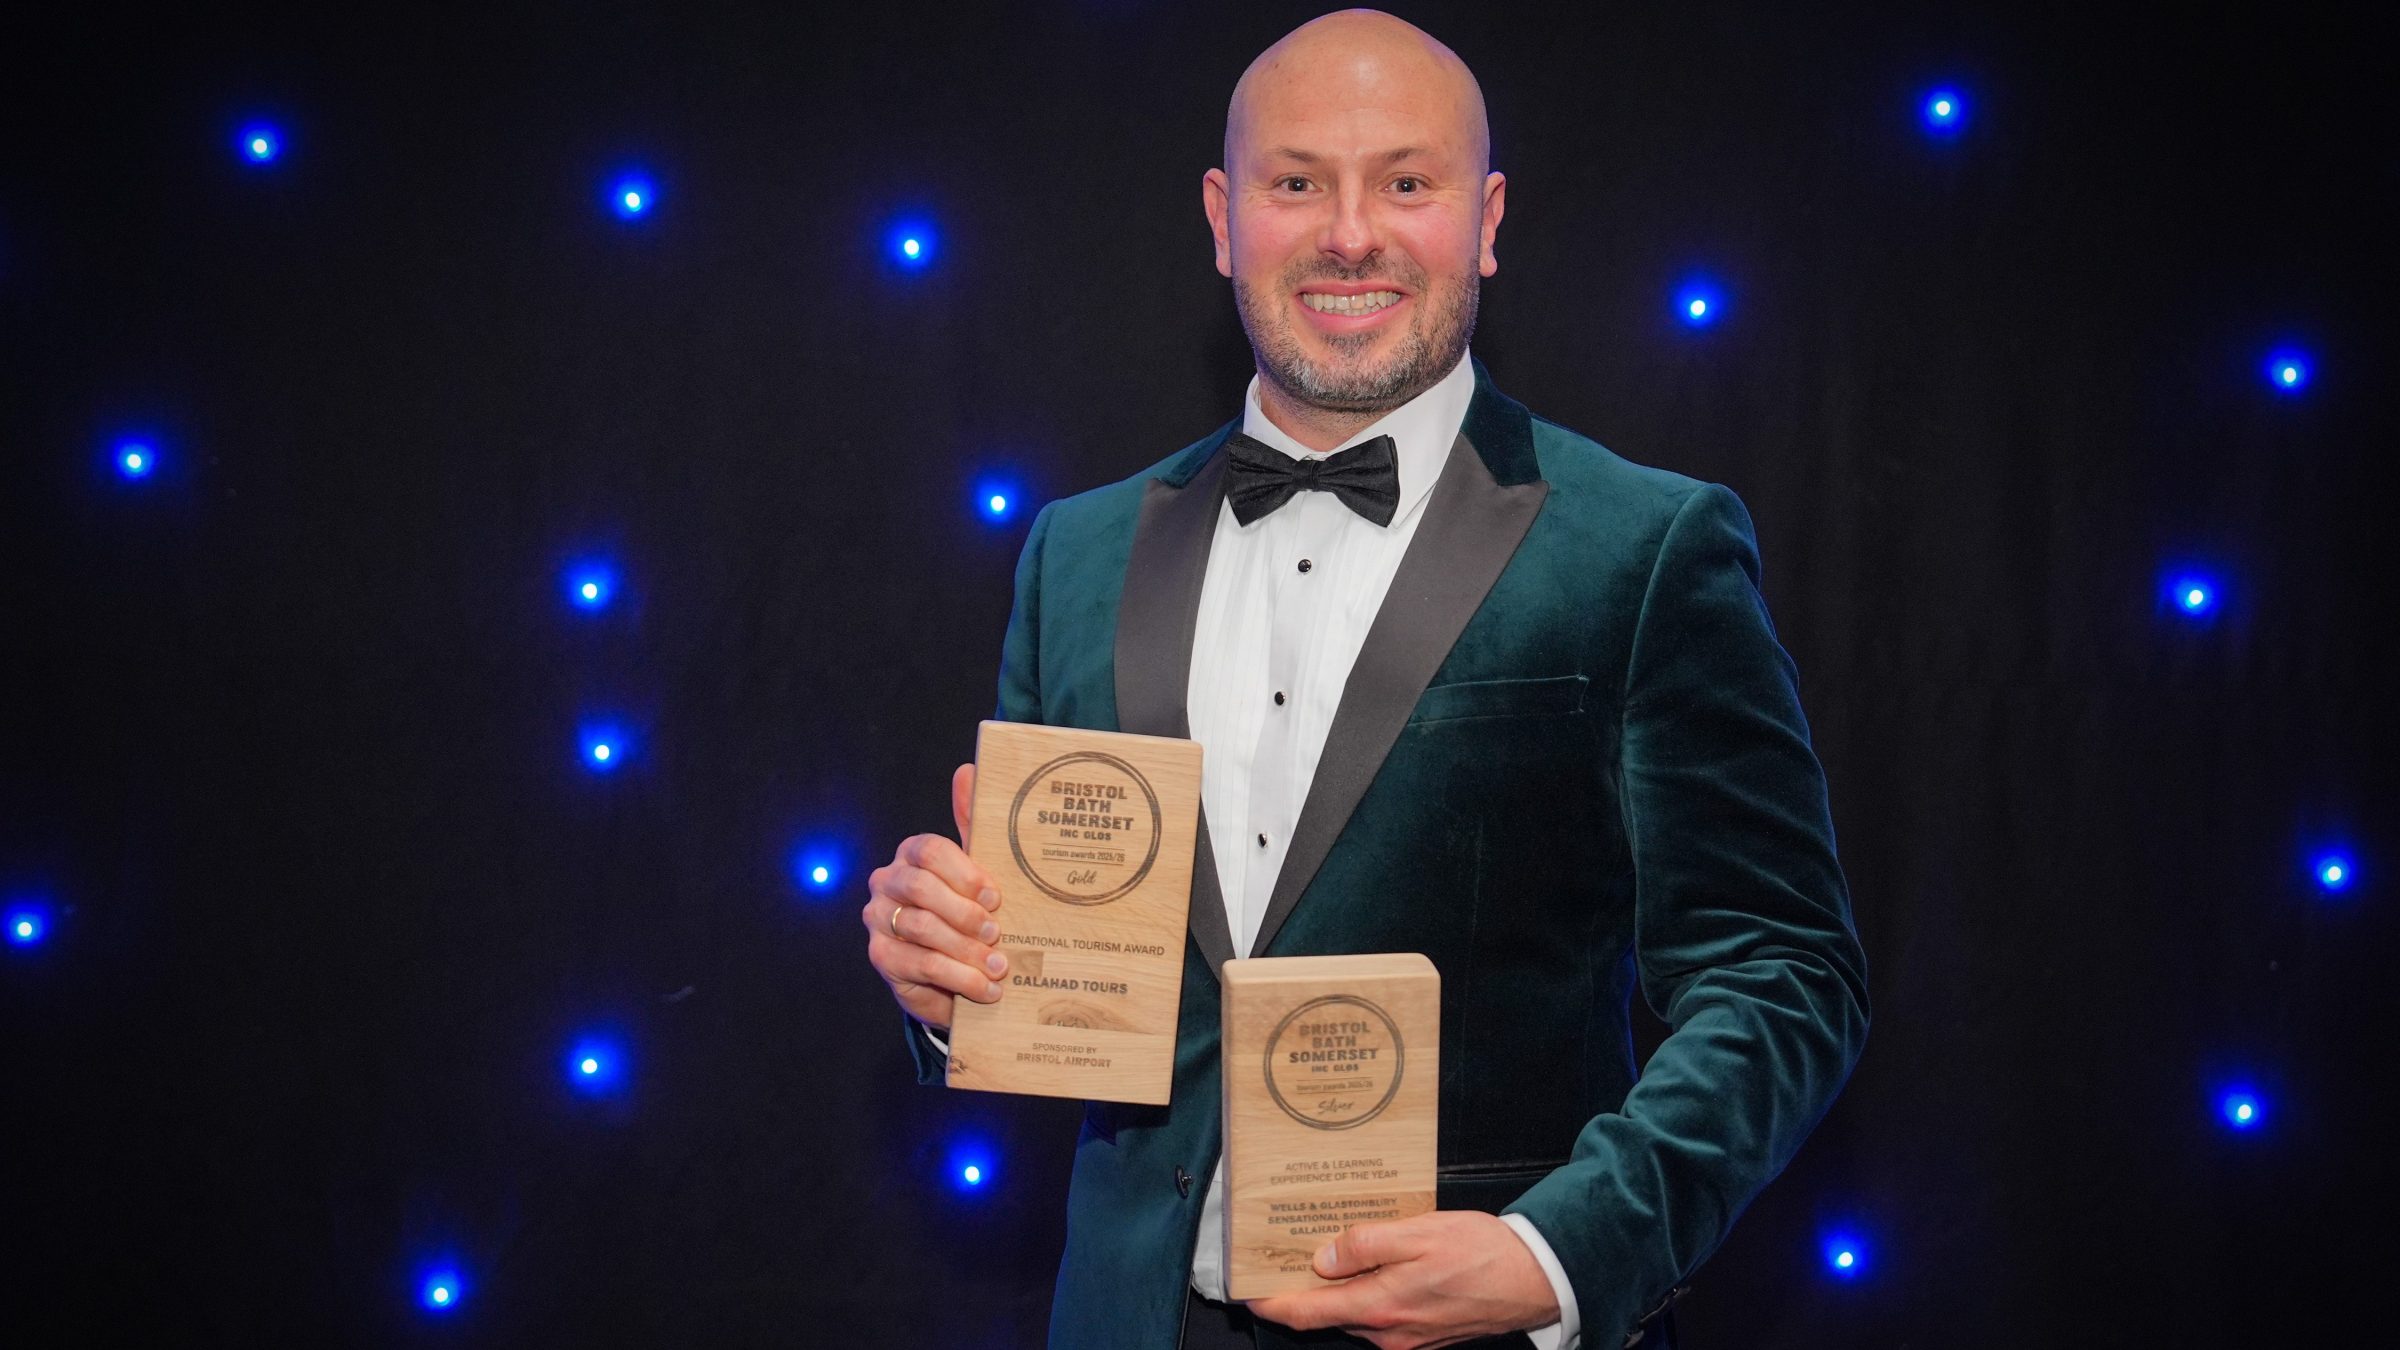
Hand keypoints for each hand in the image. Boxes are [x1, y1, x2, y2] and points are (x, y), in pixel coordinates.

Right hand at [863, 763, 1005, 1030]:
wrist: (955, 973)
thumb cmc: (969, 913)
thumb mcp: (979, 872)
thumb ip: (973, 823)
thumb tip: (968, 768)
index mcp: (912, 854)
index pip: (929, 850)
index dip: (963, 873)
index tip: (996, 896)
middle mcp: (887, 882)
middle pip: (920, 888)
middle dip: (963, 913)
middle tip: (997, 932)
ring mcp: (878, 919)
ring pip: (920, 928)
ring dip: (966, 950)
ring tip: (1000, 966)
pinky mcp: (881, 958)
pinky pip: (920, 964)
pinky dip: (958, 978)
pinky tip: (986, 988)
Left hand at [1245, 1211, 1560, 1349]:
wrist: (1535, 1279)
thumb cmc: (1482, 1253)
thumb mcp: (1418, 1233)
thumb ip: (1366, 1245)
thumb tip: (1323, 1258)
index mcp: (1379, 1308)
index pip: (1306, 1314)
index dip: (1271, 1304)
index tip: (1247, 1289)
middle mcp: (1388, 1334)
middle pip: (1327, 1315)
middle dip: (1302, 1288)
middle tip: (1283, 1252)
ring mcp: (1407, 1340)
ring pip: (1354, 1315)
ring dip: (1336, 1290)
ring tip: (1326, 1250)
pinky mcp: (1424, 1337)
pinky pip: (1380, 1317)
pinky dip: (1365, 1295)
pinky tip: (1371, 1266)